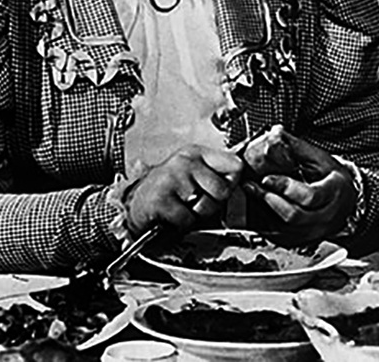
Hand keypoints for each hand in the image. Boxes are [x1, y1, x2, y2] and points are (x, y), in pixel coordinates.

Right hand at [125, 145, 244, 234]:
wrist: (135, 205)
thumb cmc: (169, 193)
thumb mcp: (195, 177)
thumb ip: (218, 178)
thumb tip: (244, 187)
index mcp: (198, 153)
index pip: (236, 165)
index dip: (232, 184)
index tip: (220, 191)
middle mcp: (186, 160)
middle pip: (223, 190)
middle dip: (212, 205)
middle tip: (194, 204)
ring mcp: (172, 177)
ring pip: (206, 206)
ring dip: (196, 215)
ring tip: (182, 208)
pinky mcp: (160, 197)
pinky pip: (187, 219)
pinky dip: (181, 225)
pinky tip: (170, 216)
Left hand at [241, 134, 356, 243]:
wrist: (348, 201)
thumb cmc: (332, 178)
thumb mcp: (320, 158)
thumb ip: (297, 147)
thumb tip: (275, 132)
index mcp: (334, 192)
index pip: (309, 196)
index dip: (286, 188)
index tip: (267, 178)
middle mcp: (326, 216)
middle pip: (295, 216)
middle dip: (269, 200)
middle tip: (252, 186)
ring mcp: (315, 232)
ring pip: (285, 230)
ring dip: (264, 213)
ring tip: (251, 196)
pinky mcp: (303, 241)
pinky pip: (280, 238)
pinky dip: (265, 225)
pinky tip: (256, 211)